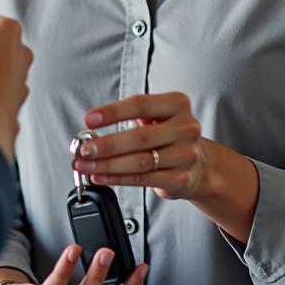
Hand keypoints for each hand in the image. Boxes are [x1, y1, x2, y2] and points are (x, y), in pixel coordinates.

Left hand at [76, 93, 259, 241]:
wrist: (201, 164)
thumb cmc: (168, 134)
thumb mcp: (156, 116)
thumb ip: (128, 117)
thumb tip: (90, 130)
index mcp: (177, 104)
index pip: (140, 105)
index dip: (112, 112)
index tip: (89, 120)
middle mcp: (185, 128)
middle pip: (139, 137)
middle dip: (106, 145)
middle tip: (83, 149)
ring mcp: (186, 155)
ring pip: (139, 162)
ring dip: (107, 165)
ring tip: (85, 165)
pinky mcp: (181, 179)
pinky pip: (143, 180)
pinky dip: (117, 179)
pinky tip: (100, 177)